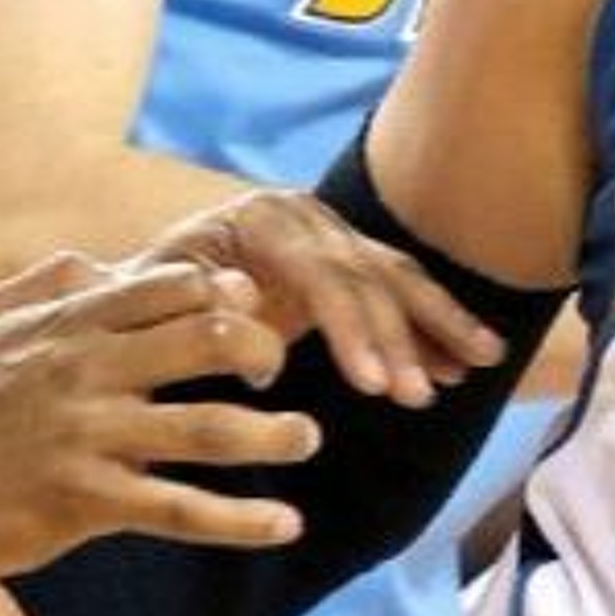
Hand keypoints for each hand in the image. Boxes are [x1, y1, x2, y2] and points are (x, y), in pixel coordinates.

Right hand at [0, 250, 319, 579]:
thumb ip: (45, 284)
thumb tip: (107, 261)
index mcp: (70, 324)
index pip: (174, 286)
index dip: (229, 295)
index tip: (254, 313)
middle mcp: (86, 372)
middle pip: (207, 341)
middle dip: (264, 351)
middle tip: (280, 371)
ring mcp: (91, 437)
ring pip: (208, 429)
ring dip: (273, 434)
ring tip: (306, 437)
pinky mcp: (90, 501)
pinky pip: (182, 509)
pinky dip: (241, 520)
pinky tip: (287, 525)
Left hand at [142, 190, 509, 405]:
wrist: (146, 293)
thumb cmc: (142, 305)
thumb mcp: (147, 300)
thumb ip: (185, 301)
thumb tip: (242, 299)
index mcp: (261, 218)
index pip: (320, 273)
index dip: (351, 330)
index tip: (373, 386)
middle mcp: (306, 216)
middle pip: (367, 278)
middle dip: (398, 341)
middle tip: (415, 398)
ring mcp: (334, 235)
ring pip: (398, 280)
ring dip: (437, 329)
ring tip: (472, 371)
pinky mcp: (352, 262)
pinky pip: (404, 292)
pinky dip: (437, 327)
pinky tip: (470, 359)